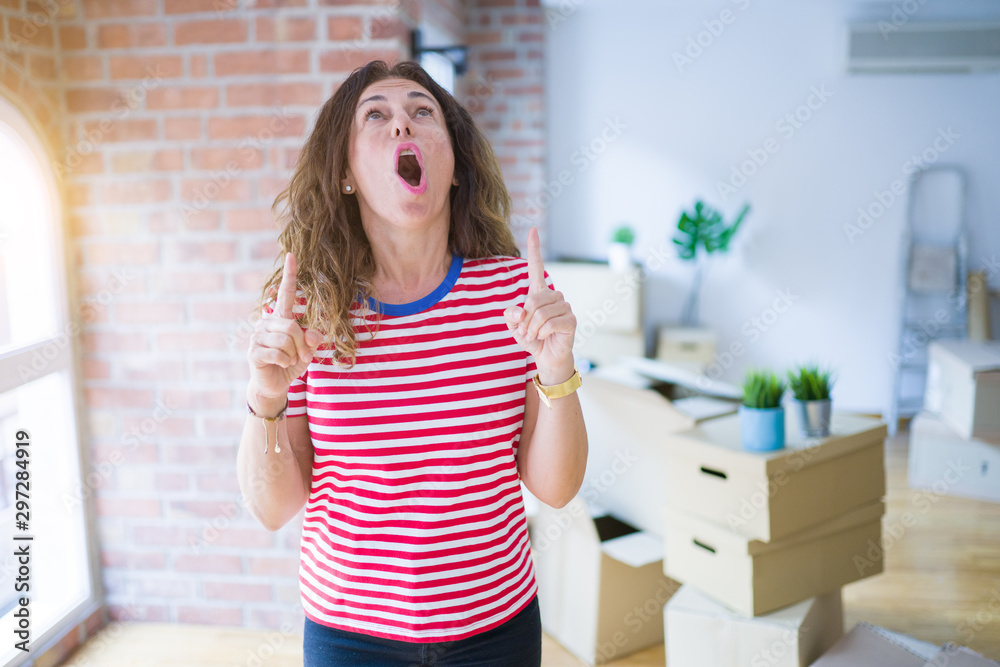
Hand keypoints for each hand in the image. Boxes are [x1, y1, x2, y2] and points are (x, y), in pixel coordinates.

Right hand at [247, 252, 322, 399]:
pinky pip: (278, 353)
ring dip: (294, 354)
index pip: (285, 293)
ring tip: (290, 360)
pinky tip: (281, 365)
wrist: (274, 384)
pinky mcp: (254, 352)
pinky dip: (286, 362)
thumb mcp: (308, 351)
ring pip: (286, 340)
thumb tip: (313, 334)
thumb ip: (313, 340)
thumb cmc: (291, 363)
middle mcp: (267, 323)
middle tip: (303, 356)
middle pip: (292, 326)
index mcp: (281, 318)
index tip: (292, 255)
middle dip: (303, 345)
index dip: (289, 275)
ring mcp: (258, 336)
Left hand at [504, 226, 576, 378]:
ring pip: (541, 312)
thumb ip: (511, 316)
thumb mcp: (514, 327)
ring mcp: (564, 307)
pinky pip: (550, 322)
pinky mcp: (571, 320)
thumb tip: (520, 309)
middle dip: (524, 319)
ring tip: (532, 336)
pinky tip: (543, 337)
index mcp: (539, 293)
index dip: (534, 249)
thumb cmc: (532, 339)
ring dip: (532, 328)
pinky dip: (541, 332)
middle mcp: (554, 296)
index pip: (537, 267)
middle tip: (524, 332)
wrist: (547, 357)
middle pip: (533, 299)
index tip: (533, 230)